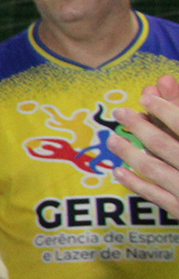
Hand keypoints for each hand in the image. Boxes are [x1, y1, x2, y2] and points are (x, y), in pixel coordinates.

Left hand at [112, 73, 178, 218]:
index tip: (147, 95)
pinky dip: (137, 184)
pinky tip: (119, 171)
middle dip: (140, 126)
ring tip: (112, 139)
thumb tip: (163, 82)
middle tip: (119, 112)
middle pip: (165, 144)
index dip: (166, 108)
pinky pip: (157, 196)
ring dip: (130, 152)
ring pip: (156, 169)